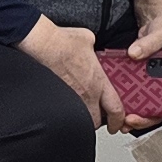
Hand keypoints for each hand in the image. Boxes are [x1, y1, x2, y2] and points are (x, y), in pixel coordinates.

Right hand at [21, 14, 133, 133]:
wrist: (44, 45)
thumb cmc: (63, 42)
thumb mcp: (88, 40)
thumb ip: (94, 48)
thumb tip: (90, 47)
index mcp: (99, 82)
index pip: (115, 109)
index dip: (118, 120)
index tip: (117, 122)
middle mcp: (86, 94)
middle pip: (96, 121)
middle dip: (98, 122)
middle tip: (98, 118)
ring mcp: (70, 97)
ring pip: (79, 119)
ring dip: (82, 117)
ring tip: (81, 111)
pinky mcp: (56, 97)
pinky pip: (65, 110)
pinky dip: (67, 109)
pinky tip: (64, 102)